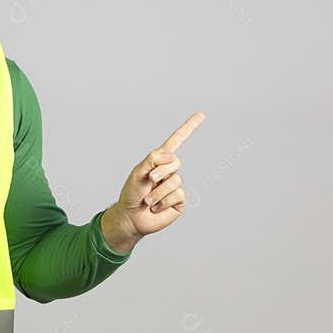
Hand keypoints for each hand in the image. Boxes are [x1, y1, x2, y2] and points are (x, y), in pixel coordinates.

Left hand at [104, 112, 205, 251]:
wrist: (131, 217)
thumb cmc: (132, 194)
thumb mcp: (137, 173)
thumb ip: (152, 160)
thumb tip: (172, 155)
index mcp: (159, 161)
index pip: (176, 141)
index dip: (188, 128)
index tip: (201, 115)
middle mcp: (169, 172)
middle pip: (175, 162)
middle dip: (160, 171)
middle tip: (149, 180)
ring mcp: (175, 186)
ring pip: (175, 181)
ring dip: (158, 191)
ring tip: (148, 200)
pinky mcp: (179, 201)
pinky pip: (178, 195)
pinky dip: (164, 201)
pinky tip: (155, 207)